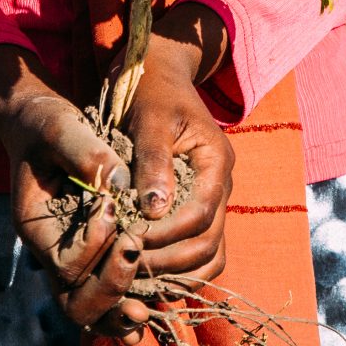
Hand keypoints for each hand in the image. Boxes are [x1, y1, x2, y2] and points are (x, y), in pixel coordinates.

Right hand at [0, 45, 143, 330]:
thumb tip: (122, 184)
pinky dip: (125, 305)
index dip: (94, 243)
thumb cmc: (48, 123)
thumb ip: (87, 154)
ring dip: (119, 312)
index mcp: (36, 226)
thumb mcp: (62, 127)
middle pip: (75, 302)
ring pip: (90, 310)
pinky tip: (151, 304)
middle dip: (110, 289)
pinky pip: (105, 295)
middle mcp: (51, 252)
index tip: (113, 206)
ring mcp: (69, 259)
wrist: (40, 125)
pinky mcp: (90, 255)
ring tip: (147, 312)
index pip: (65, 263)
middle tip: (136, 260)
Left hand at [127, 1, 236, 280]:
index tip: (128, 242)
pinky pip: (197, 248)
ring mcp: (210, 197)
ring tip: (134, 275)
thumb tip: (155, 210)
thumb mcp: (149, 118)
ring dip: (175, 271)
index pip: (200, 216)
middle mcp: (219, 184)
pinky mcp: (194, 204)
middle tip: (127, 264)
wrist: (156, 70)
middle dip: (168, 261)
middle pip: (208, 243)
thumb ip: (154, 161)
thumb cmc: (149, 89)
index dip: (165, 237)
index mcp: (215, 162)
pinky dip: (176, 266)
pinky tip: (144, 268)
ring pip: (208, 254)